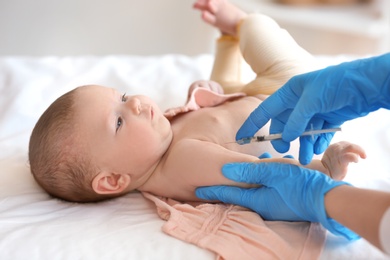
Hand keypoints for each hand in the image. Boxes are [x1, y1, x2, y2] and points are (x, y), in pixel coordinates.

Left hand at [196, 162, 358, 239]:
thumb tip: (226, 169)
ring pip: (249, 193)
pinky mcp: (280, 204)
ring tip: (232, 175)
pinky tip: (260, 172)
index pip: (227, 194)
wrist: (327, 201)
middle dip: (223, 187)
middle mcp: (260, 206)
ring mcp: (271, 207)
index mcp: (256, 199)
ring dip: (241, 183)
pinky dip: (256, 183)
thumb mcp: (273, 172)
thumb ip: (249, 170)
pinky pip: (261, 193)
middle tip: (208, 181)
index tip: (197, 189)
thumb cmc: (300, 185)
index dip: (212, 190)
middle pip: (236, 195)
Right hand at [236, 53, 389, 163]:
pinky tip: (320, 148)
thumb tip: (286, 137)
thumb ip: (296, 120)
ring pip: (302, 132)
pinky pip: (317, 134)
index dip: (252, 124)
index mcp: (290, 92)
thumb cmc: (337, 83)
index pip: (265, 110)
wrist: (367, 84)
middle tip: (285, 150)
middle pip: (283, 124)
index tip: (241, 137)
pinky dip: (317, 142)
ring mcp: (314, 110)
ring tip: (307, 158)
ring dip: (303, 145)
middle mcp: (300, 102)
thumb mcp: (312, 99)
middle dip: (283, 138)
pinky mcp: (328, 118)